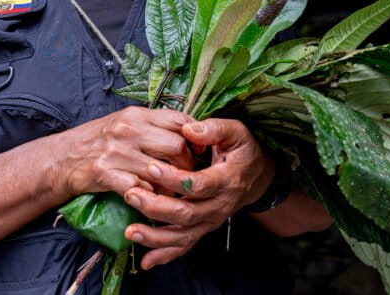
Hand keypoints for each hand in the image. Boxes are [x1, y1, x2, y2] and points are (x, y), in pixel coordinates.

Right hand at [56, 107, 194, 198]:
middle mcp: (128, 129)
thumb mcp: (126, 122)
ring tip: (172, 192)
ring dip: (170, 186)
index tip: (200, 151)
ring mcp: (117, 152)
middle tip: (187, 176)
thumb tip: (188, 132)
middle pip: (176, 145)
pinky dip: (149, 196)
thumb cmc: (99, 140)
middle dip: (187, 165)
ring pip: (161, 171)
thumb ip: (154, 125)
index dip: (195, 137)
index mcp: (136, 114)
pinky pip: (139, 189)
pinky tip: (149, 198)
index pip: (179, 120)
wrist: (62, 157)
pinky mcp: (106, 174)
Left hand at [122, 118, 274, 269]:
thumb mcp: (235, 131)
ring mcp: (212, 220)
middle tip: (131, 194)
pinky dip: (165, 255)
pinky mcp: (205, 227)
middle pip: (187, 213)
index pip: (199, 184)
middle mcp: (219, 205)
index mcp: (227, 179)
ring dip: (155, 236)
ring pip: (183, 235)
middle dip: (156, 207)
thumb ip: (213, 129)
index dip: (175, 179)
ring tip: (130, 231)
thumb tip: (189, 129)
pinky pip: (186, 245)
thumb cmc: (243, 149)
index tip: (152, 167)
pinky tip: (146, 261)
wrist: (258, 175)